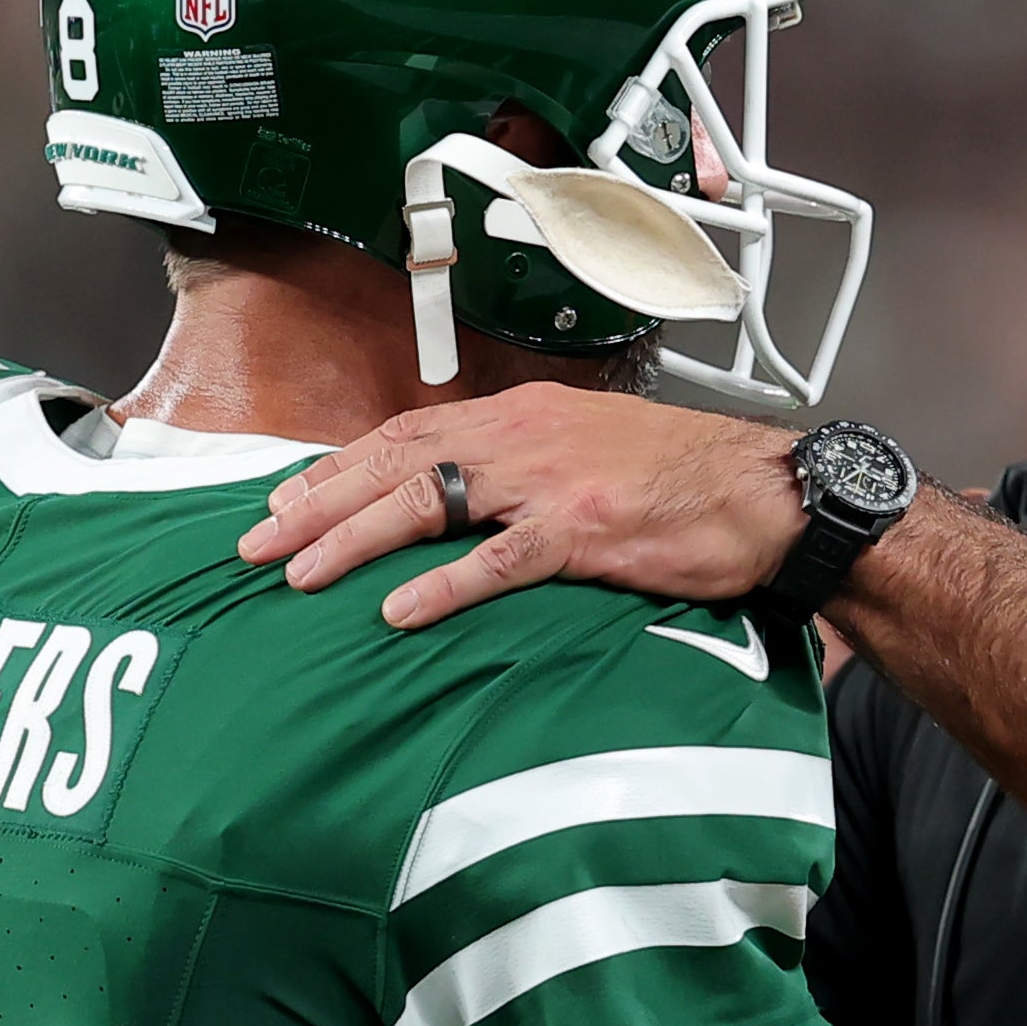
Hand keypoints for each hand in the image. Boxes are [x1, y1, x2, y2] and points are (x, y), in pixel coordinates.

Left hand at [234, 383, 805, 628]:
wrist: (771, 494)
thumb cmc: (687, 483)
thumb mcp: (591, 453)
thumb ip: (525, 470)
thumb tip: (467, 504)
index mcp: (524, 415)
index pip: (407, 432)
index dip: (338, 466)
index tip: (285, 497)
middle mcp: (525, 437)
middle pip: (397, 461)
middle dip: (317, 502)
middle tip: (255, 542)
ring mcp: (552, 483)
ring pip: (428, 501)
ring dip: (354, 538)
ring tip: (299, 574)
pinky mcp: (585, 531)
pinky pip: (497, 560)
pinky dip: (441, 585)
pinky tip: (397, 609)